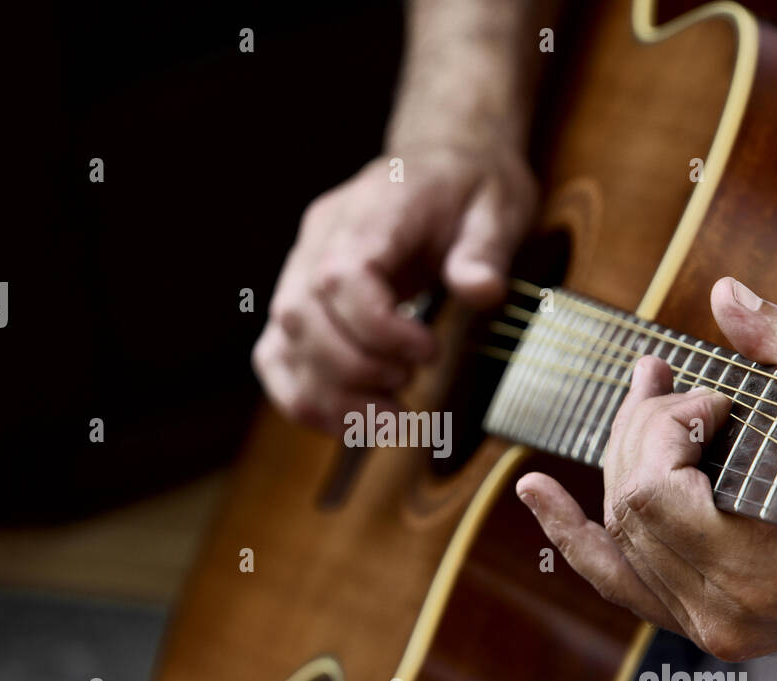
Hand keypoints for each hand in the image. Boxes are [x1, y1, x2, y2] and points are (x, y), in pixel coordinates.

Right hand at [253, 147, 536, 431]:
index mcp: (369, 211)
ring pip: (281, 343)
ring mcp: (301, 269)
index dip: (376, 329)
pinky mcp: (302, 300)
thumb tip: (480, 292)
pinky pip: (277, 356)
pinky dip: (306, 399)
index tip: (426, 353)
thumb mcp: (499, 207)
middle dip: (354, 371)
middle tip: (408, 388)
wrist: (444, 161)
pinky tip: (352, 423)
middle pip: (300, 315)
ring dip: (329, 397)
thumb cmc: (470, 186)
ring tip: (388, 421)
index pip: (340, 276)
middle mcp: (319, 238)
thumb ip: (485, 251)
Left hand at [516, 277, 776, 660]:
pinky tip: (533, 493)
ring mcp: (708, 629)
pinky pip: (621, 584)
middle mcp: (719, 615)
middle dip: (637, 431)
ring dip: (616, 461)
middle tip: (662, 380)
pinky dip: (576, 537)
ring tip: (636, 398)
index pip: (650, 493)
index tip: (716, 397)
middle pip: (627, 508)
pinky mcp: (704, 627)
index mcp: (752, 573)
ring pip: (618, 537)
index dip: (663, 428)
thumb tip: (723, 290)